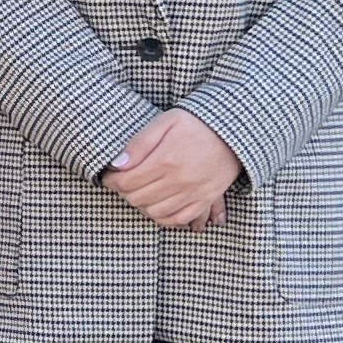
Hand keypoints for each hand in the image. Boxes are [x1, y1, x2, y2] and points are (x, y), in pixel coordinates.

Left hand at [106, 108, 243, 228]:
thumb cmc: (196, 123)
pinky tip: (156, 206)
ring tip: (139, 192)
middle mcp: (180, 181)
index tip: (108, 176)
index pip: (126, 182)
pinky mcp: (205, 200)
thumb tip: (116, 165)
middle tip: (123, 182)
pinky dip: (162, 217)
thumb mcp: (165, 122)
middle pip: (137, 198)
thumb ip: (139, 144)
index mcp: (166, 160)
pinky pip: (178, 220)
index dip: (111, 181)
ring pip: (154, 212)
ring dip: (141, 204)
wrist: (234, 132)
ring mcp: (194, 193)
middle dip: (124, 192)